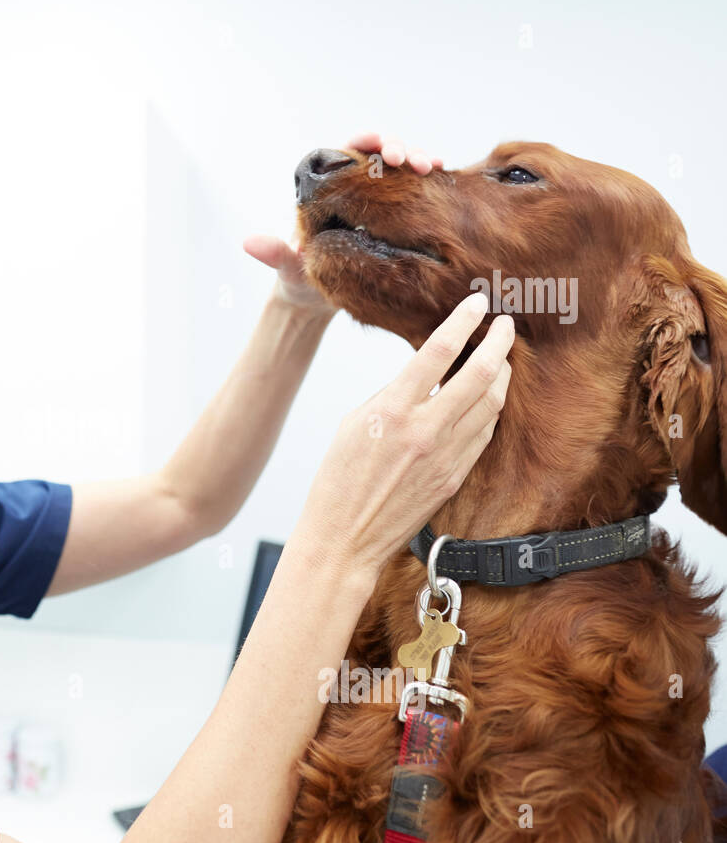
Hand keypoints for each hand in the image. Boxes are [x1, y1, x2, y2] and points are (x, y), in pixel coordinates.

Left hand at [245, 134, 440, 316]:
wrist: (316, 302)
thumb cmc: (297, 282)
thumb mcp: (288, 269)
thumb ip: (274, 254)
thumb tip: (249, 244)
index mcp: (326, 191)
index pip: (346, 153)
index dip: (366, 143)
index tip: (382, 147)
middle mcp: (352, 190)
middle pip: (378, 155)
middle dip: (399, 149)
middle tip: (414, 161)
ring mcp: (374, 203)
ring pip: (399, 170)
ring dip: (419, 161)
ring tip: (433, 168)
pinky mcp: (392, 218)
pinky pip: (412, 193)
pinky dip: (428, 183)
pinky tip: (444, 178)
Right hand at [297, 293, 512, 576]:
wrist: (345, 538)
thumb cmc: (338, 480)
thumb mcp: (354, 423)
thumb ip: (392, 396)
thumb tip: (423, 375)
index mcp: (392, 411)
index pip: (438, 351)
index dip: (463, 321)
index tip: (477, 303)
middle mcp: (425, 431)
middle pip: (480, 375)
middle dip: (499, 343)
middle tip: (505, 324)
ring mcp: (445, 457)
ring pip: (491, 404)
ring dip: (501, 375)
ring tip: (501, 358)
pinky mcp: (454, 477)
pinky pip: (483, 433)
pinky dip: (490, 409)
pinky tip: (488, 398)